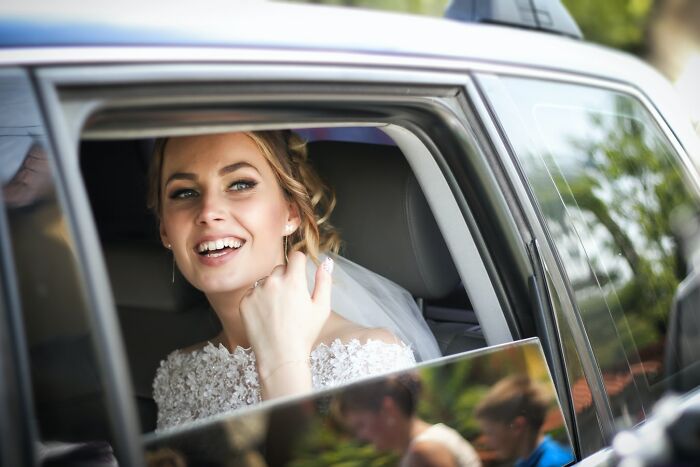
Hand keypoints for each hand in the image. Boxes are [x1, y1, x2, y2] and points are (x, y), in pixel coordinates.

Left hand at [239, 251, 333, 367]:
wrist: (280, 357)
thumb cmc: (304, 334)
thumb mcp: (322, 308)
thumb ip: (324, 281)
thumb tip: (325, 262)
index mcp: (294, 281)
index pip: (295, 256)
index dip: (300, 263)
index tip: (300, 273)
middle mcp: (273, 282)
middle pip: (280, 268)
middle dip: (286, 278)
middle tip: (291, 300)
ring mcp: (256, 291)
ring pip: (266, 281)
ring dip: (271, 289)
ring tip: (278, 311)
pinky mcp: (244, 302)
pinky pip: (253, 293)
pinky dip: (259, 300)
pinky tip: (267, 316)